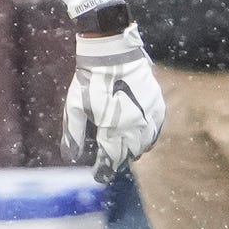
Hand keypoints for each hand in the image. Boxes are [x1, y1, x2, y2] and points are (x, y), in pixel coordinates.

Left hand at [66, 23, 164, 182]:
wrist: (113, 53)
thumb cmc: (90, 81)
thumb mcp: (74, 107)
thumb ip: (73, 134)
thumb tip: (70, 157)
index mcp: (113, 129)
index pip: (110, 160)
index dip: (103, 170)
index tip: (98, 175)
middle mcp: (134, 126)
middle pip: (128, 154)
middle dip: (117, 160)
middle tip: (108, 162)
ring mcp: (149, 116)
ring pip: (144, 144)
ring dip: (133, 150)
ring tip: (123, 151)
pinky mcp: (157, 105)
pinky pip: (156, 130)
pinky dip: (148, 137)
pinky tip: (141, 137)